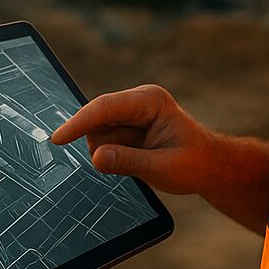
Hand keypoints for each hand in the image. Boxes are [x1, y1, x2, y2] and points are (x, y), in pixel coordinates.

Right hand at [51, 84, 224, 196]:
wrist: (211, 168)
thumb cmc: (195, 164)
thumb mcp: (163, 168)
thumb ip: (128, 162)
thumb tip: (95, 157)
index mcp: (150, 101)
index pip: (105, 108)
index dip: (79, 123)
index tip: (58, 139)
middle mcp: (137, 102)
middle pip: (97, 122)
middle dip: (105, 146)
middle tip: (138, 163)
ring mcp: (129, 115)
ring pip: (97, 135)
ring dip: (110, 154)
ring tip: (144, 162)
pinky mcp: (125, 129)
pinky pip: (103, 144)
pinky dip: (112, 157)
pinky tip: (137, 161)